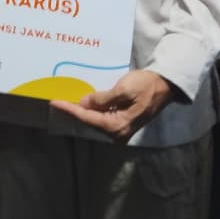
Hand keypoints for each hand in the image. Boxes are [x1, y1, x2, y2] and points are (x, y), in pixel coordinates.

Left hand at [50, 69, 174, 141]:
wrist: (165, 86)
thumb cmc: (146, 86)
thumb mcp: (123, 89)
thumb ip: (102, 99)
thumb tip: (83, 104)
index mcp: (118, 126)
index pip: (88, 118)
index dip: (70, 109)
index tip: (54, 102)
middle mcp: (118, 133)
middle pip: (90, 121)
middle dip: (73, 111)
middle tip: (57, 100)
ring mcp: (120, 130)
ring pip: (95, 120)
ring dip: (82, 110)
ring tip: (66, 100)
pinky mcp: (122, 123)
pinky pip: (102, 117)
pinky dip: (92, 110)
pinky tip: (84, 102)